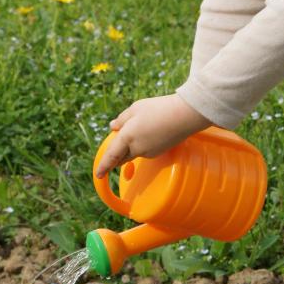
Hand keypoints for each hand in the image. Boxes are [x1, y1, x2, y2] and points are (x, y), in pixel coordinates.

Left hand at [95, 94, 212, 178]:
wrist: (186, 115)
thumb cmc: (159, 109)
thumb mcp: (136, 108)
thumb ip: (122, 119)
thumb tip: (113, 126)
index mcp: (127, 137)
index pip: (111, 156)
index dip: (104, 166)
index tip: (98, 175)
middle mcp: (137, 148)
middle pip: (122, 157)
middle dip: (117, 156)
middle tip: (116, 146)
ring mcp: (150, 152)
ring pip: (135, 152)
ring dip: (132, 146)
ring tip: (142, 126)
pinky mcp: (160, 152)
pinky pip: (146, 150)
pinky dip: (144, 143)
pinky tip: (152, 130)